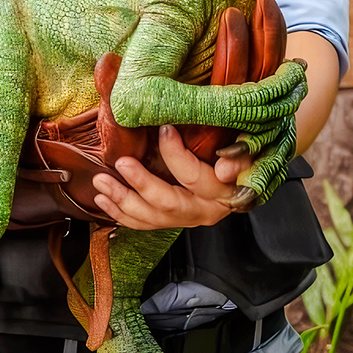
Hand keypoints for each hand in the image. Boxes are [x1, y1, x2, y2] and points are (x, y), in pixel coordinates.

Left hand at [91, 125, 256, 229]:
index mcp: (223, 194)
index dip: (177, 155)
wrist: (244, 179)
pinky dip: (121, 214)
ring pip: (151, 218)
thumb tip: (224, 168)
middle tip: (121, 163)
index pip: (196, 177)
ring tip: (101, 181)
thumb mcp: (251, 151)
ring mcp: (186, 219)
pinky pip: (143, 224)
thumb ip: (242, 156)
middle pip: (168, 203)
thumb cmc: (244, 157)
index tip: (164, 128)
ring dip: (122, 200)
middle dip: (141, 184)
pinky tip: (104, 200)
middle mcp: (204, 211)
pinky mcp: (172, 221)